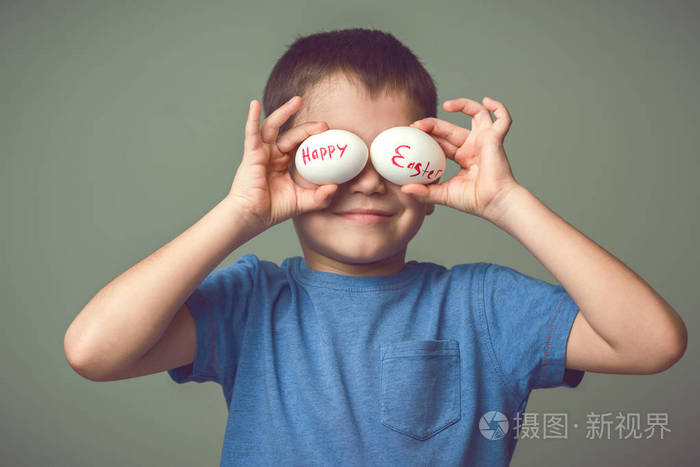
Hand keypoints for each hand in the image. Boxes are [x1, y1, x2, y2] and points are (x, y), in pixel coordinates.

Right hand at [227, 96, 336, 229]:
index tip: (329, 136)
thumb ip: (320, 196)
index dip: (313, 139)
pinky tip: (254, 105)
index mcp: (283, 163)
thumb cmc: (272, 209)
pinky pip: (252, 133)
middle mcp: (272, 154)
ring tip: (297, 101)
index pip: (300, 145)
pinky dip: (252, 118)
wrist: (252, 217)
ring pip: (273, 127)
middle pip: (291, 134)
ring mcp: (261, 152)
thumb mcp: (303, 202)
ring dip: (284, 112)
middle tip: (324, 125)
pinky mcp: (251, 154)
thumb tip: (336, 187)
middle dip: (308, 128)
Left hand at [401, 97, 519, 221]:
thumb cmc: (474, 201)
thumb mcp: (443, 195)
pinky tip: (487, 100)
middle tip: (416, 125)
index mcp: (462, 157)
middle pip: (451, 128)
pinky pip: (503, 119)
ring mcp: (485, 141)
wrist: (494, 203)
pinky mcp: (496, 139)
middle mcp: (473, 146)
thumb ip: (424, 192)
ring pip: (476, 114)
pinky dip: (499, 107)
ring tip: (446, 105)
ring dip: (462, 105)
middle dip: (433, 124)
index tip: (412, 133)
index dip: (428, 135)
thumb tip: (404, 188)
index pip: (442, 141)